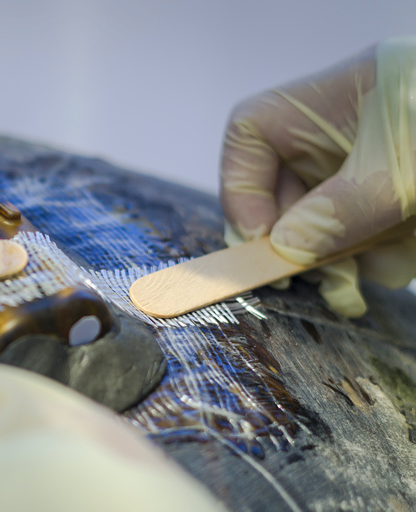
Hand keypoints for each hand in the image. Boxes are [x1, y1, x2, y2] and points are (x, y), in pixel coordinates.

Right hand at [221, 38, 415, 316]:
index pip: (250, 134)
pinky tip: (406, 251)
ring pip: (321, 224)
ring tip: (364, 279)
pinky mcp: (392, 200)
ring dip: (339, 260)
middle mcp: (338, 134)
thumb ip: (337, 211)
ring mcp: (364, 169)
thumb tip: (284, 249)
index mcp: (327, 102)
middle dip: (296, 241)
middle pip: (281, 190)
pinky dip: (377, 258)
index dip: (241, 189)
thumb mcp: (400, 170)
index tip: (261, 240)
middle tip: (309, 281)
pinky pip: (362, 237)